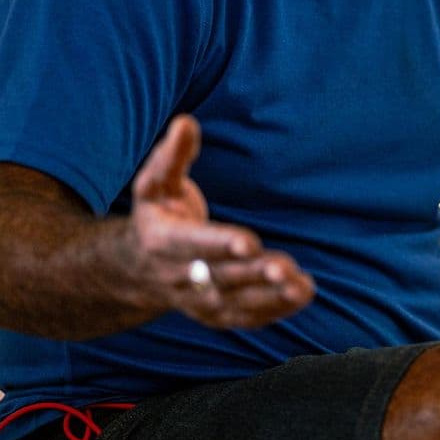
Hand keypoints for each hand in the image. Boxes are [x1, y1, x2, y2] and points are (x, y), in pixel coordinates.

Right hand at [129, 115, 314, 326]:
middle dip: (253, 274)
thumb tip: (186, 122)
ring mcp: (198, 301)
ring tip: (302, 287)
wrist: (136, 268)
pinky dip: (275, 310)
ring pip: (236, 302)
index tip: (249, 242)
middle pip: (221, 277)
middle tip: (284, 268)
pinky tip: (302, 296)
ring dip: (270, 297)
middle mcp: (180, 276)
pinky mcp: (216, 314)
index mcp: (163, 241)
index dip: (221, 243)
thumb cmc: (156, 214)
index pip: (194, 244)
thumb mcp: (155, 182)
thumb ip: (173, 155)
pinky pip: (246, 317)